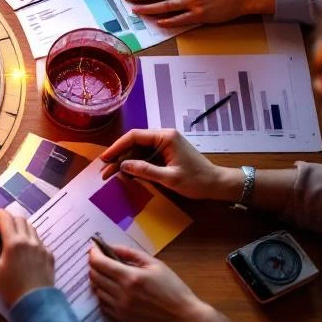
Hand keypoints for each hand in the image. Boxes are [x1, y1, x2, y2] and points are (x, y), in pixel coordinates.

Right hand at [0, 208, 54, 307]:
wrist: (35, 303)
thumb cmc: (9, 286)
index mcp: (14, 241)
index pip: (4, 217)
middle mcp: (30, 240)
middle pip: (18, 218)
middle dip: (5, 218)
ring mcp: (41, 246)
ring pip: (29, 227)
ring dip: (17, 227)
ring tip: (8, 239)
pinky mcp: (49, 254)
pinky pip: (38, 239)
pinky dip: (28, 238)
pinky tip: (22, 251)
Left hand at [89, 243, 212, 321]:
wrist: (184, 318)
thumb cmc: (173, 289)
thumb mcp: (155, 265)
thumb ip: (131, 253)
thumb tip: (111, 247)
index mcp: (130, 277)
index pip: (99, 263)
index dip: (93, 253)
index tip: (94, 247)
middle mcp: (121, 293)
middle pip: (94, 275)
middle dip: (94, 264)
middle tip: (101, 259)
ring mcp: (120, 307)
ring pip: (96, 290)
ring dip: (98, 280)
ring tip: (109, 274)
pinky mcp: (121, 318)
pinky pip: (102, 304)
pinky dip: (103, 294)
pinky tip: (113, 290)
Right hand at [100, 128, 243, 201]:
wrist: (217, 185)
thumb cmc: (197, 180)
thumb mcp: (169, 178)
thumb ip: (145, 170)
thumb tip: (123, 165)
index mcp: (165, 137)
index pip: (134, 136)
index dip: (117, 147)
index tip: (105, 158)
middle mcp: (163, 137)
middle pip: (134, 144)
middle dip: (118, 157)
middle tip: (104, 171)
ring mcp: (164, 146)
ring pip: (137, 152)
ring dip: (124, 163)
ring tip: (110, 175)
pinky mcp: (165, 154)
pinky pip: (145, 158)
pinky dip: (134, 166)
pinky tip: (125, 175)